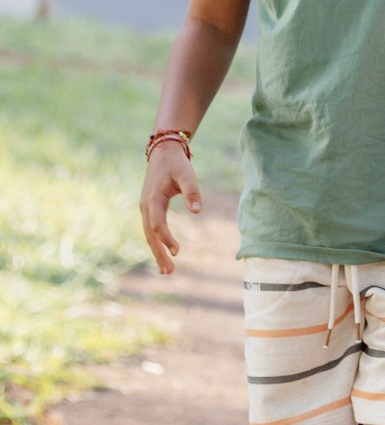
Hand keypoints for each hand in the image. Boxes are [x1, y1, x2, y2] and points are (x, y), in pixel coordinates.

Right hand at [140, 143, 201, 273]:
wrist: (163, 153)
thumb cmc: (176, 164)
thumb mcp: (186, 174)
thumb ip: (192, 192)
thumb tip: (198, 212)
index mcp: (153, 199)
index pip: (158, 224)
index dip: (166, 238)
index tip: (177, 251)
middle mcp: (145, 207)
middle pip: (150, 235)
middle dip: (159, 253)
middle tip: (169, 272)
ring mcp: (145, 209)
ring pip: (149, 235)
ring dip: (157, 252)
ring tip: (166, 271)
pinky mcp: (149, 209)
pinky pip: (151, 230)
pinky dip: (157, 243)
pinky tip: (164, 254)